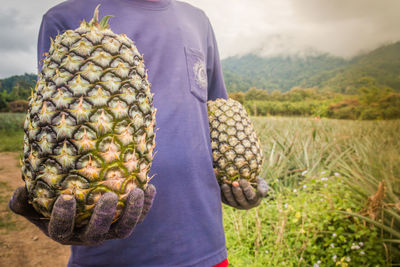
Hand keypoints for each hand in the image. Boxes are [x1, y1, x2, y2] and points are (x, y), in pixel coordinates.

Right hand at [9, 184, 155, 244]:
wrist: (76, 206)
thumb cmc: (51, 203)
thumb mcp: (32, 204)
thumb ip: (23, 201)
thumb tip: (23, 190)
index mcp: (64, 233)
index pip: (62, 230)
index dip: (64, 217)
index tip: (66, 197)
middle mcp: (88, 236)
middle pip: (97, 233)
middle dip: (104, 216)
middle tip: (108, 195)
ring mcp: (109, 231)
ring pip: (123, 229)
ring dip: (132, 212)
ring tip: (137, 191)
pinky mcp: (124, 222)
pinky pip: (139, 218)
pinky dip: (146, 205)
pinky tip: (150, 187)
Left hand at [221, 177, 270, 209]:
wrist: (245, 183)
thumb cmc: (255, 182)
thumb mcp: (262, 183)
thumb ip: (263, 187)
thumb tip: (260, 193)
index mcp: (255, 201)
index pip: (251, 196)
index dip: (246, 189)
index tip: (242, 180)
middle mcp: (246, 205)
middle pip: (240, 199)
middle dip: (237, 191)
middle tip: (234, 182)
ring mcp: (236, 205)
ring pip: (231, 201)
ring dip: (228, 193)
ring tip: (225, 185)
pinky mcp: (228, 203)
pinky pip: (224, 200)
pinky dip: (222, 194)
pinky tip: (220, 186)